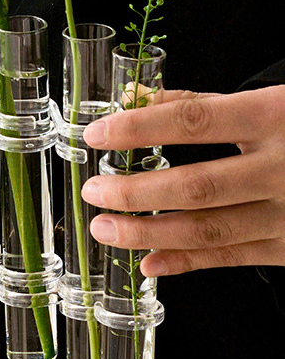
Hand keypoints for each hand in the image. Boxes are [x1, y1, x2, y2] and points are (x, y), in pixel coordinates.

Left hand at [80, 86, 284, 276]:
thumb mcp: (266, 101)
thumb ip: (197, 103)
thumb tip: (133, 96)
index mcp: (273, 117)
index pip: (192, 121)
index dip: (138, 128)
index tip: (95, 135)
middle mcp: (284, 168)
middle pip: (196, 186)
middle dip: (135, 193)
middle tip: (93, 192)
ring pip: (211, 230)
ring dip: (149, 233)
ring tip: (104, 228)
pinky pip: (233, 258)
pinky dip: (187, 263)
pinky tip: (148, 263)